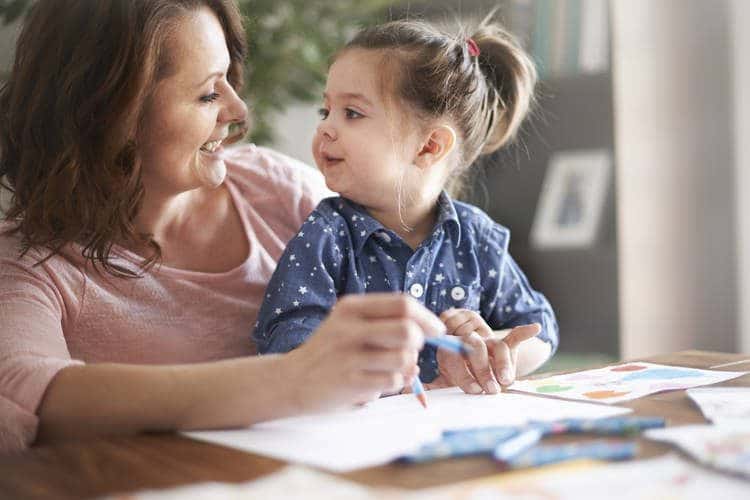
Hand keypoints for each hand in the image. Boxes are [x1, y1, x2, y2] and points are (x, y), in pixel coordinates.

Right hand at [286, 294, 444, 411]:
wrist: (291, 379)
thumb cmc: (329, 350)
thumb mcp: (348, 323)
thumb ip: (384, 321)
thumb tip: (430, 329)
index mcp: (351, 307)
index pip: (402, 304)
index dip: (427, 317)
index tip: (436, 330)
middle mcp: (349, 328)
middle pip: (407, 330)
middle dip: (418, 343)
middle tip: (410, 350)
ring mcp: (348, 356)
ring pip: (404, 358)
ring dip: (406, 366)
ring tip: (388, 368)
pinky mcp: (350, 382)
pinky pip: (393, 381)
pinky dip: (394, 383)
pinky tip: (376, 382)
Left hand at [427, 308, 540, 393]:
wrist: (473, 360)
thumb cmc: (458, 374)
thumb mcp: (443, 379)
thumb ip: (430, 386)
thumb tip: (410, 392)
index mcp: (451, 350)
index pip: (454, 355)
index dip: (463, 372)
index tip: (472, 390)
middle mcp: (469, 342)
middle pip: (475, 348)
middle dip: (482, 370)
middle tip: (488, 389)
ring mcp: (488, 342)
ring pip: (495, 346)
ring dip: (501, 363)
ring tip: (505, 380)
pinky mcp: (505, 345)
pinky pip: (515, 336)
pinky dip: (524, 331)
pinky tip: (535, 328)